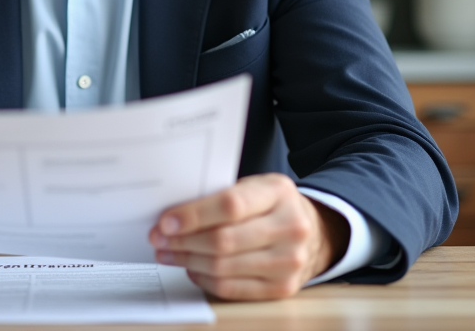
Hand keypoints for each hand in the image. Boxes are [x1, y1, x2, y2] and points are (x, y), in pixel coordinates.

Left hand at [148, 173, 348, 300]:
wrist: (316, 233)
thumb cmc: (274, 206)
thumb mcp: (257, 186)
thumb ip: (223, 194)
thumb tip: (174, 214)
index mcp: (279, 193)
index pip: (230, 205)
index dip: (193, 215)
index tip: (166, 222)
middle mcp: (290, 227)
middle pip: (223, 241)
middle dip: (183, 241)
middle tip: (159, 238)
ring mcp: (289, 261)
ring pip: (223, 267)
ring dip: (187, 261)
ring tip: (169, 253)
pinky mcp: (282, 288)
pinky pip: (231, 288)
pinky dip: (204, 279)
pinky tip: (192, 268)